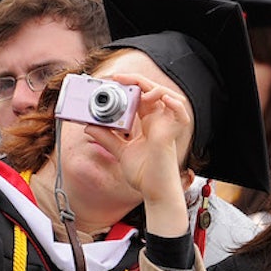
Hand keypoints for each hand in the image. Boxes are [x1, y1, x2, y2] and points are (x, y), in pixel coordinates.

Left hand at [83, 73, 191, 235]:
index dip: (129, 85)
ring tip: (136, 87)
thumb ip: (107, 137)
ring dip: (152, 87)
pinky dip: (174, 103)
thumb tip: (89, 125)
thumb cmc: (144, 174)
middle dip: (135, 80)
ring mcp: (167, 126)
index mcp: (148, 123)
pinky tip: (161, 98)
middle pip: (152, 91)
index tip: (111, 81)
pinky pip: (181, 113)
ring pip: (168, 96)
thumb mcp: (120, 152)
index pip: (141, 96)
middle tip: (116, 78)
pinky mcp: (171, 134)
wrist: (154, 192)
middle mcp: (159, 121)